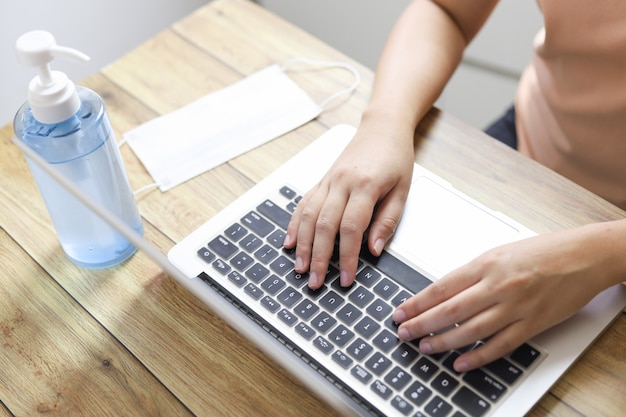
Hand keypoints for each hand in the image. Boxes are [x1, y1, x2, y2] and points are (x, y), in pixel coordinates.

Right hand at [284, 120, 415, 288]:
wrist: (381, 127)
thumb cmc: (395, 158)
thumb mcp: (403, 190)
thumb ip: (387, 221)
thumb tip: (374, 250)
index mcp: (365, 186)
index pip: (351, 228)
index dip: (347, 257)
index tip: (346, 278)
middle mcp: (341, 183)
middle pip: (324, 225)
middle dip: (318, 257)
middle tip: (316, 282)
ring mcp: (328, 181)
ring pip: (308, 215)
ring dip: (302, 245)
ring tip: (300, 268)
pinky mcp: (321, 180)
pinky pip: (303, 203)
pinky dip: (295, 224)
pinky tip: (290, 242)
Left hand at [393, 225, 616, 371]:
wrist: (585, 256)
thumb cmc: (543, 251)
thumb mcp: (499, 253)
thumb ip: (473, 273)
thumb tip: (444, 292)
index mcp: (485, 264)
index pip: (440, 287)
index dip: (416, 303)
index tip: (400, 312)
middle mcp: (497, 286)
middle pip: (449, 310)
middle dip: (422, 323)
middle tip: (404, 332)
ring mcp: (515, 307)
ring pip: (471, 330)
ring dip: (444, 341)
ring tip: (425, 346)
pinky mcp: (532, 324)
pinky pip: (500, 345)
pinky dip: (478, 357)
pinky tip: (461, 362)